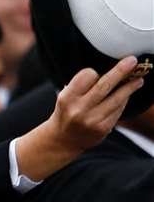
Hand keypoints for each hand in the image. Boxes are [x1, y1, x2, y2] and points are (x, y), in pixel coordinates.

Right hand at [13, 56, 143, 180]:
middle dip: (121, 71)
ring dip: (130, 87)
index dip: (93, 72)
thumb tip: (110, 71)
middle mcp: (79, 109)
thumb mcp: (66, 97)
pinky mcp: (103, 128)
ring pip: (117, 98)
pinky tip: (124, 97)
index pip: (87, 75)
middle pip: (105, 85)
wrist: (63, 140)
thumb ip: (82, 86)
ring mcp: (92, 120)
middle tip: (132, 61)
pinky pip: (118, 110)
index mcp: (67, 98)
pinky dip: (123, 101)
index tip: (95, 73)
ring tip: (139, 80)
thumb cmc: (67, 113)